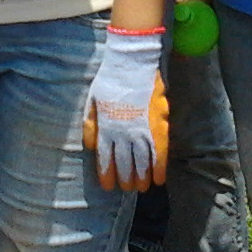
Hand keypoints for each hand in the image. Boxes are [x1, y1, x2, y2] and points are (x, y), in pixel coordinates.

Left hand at [83, 28, 168, 190]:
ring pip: (142, 161)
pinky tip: (159, 179)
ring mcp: (141, 131)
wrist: (132, 63)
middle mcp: (123, 133)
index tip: (108, 186)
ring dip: (142, 177)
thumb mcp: (92, 101)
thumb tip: (91, 146)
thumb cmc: (110, 80)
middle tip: (127, 188)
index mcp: (106, 128)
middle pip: (124, 163)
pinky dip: (159, 167)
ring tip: (141, 188)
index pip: (105, 158)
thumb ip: (91, 125)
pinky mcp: (158, 125)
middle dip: (125, 178)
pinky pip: (160, 152)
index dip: (107, 174)